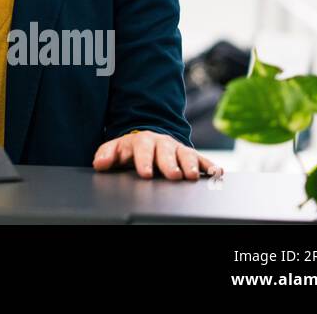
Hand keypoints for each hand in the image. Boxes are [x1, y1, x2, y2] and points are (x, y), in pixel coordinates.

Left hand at [92, 130, 224, 180]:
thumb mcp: (117, 149)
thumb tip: (99, 163)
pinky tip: (217, 173)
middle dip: (170, 163)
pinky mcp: (191, 156)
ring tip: (192, 176)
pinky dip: (209, 166)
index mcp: (142, 141)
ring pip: (185, 154)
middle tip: (173, 175)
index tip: (145, 173)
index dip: (144, 161)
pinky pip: (202, 159)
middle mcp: (162, 143)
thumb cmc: (131, 149)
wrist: (149, 139)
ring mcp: (177, 149)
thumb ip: (107, 155)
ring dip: (190, 164)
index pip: (142, 149)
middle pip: (166, 152)